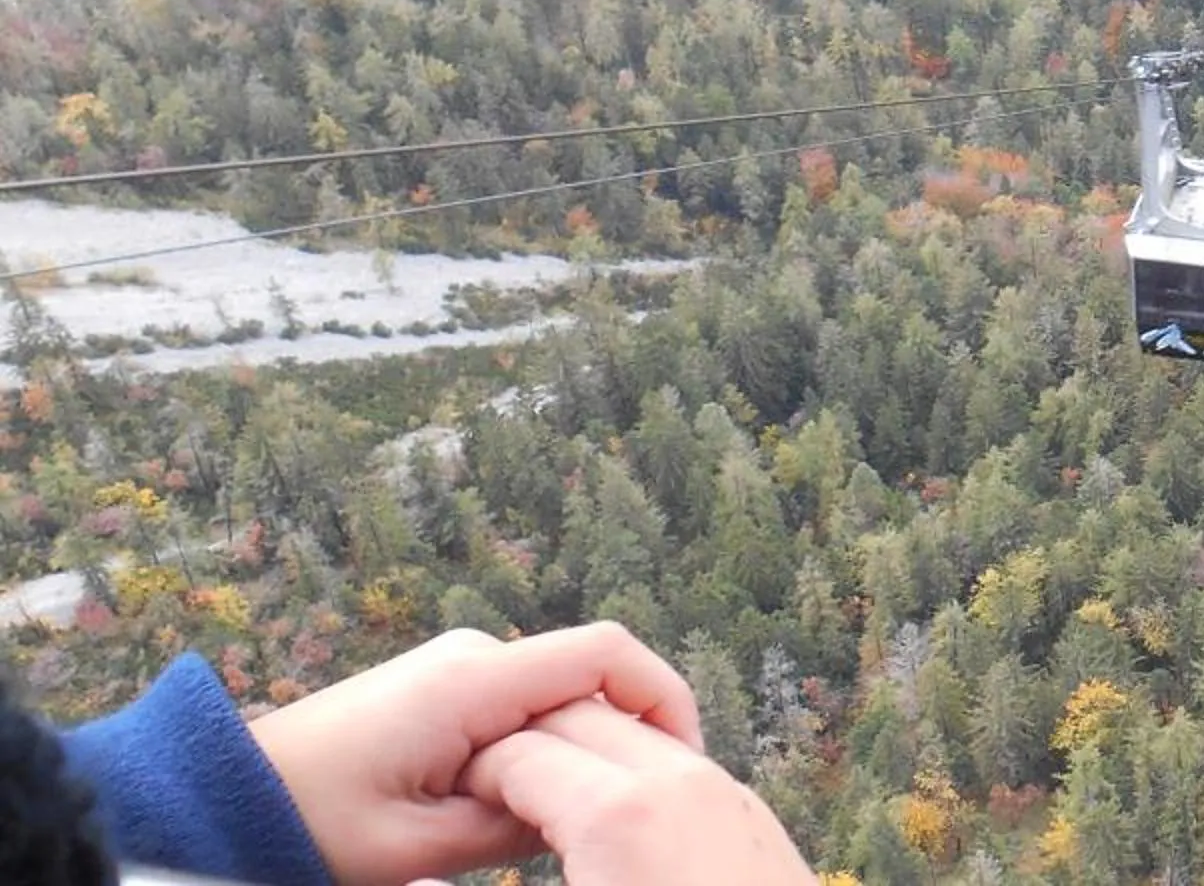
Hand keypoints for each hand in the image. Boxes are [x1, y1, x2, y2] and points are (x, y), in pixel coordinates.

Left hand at [246, 622, 701, 885]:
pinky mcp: (443, 689)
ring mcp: (456, 667)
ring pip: (560, 697)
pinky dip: (546, 749)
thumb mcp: (423, 847)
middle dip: (624, 737)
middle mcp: (471, 656)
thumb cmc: (310, 824)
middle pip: (593, 676)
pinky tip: (531, 804)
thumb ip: (518, 822)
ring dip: (581, 749)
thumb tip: (590, 809)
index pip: (607, 654)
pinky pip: (524, 707)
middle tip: (629, 809)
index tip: (684, 762)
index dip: (665, 698)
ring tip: (573, 817)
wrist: (221, 800)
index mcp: (472, 682)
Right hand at [461, 696, 811, 885]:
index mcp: (615, 814)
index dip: (474, 774)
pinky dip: (633, 774)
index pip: (519, 751)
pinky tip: (609, 829)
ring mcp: (724, 791)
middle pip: (579, 719)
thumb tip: (410, 881)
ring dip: (583, 755)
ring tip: (539, 811)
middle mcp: (676, 782)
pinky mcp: (752, 815)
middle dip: (526, 745)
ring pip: (634, 735)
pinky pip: (678, 766)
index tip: (447, 804)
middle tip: (483, 794)